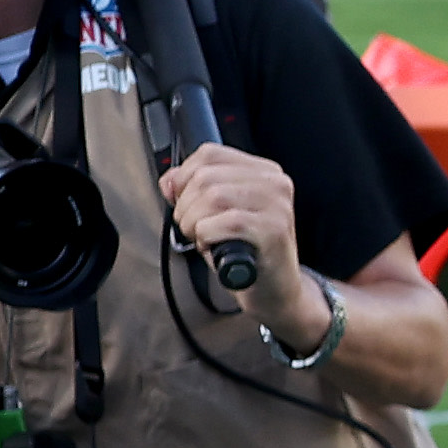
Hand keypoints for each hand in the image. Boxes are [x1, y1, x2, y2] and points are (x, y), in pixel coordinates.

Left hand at [156, 138, 305, 317]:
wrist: (277, 293)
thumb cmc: (247, 255)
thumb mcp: (217, 216)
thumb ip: (194, 192)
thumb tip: (169, 180)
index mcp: (264, 171)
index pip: (210, 154)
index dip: (183, 177)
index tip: (181, 201)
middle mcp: (275, 183)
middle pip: (206, 176)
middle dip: (185, 206)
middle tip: (191, 228)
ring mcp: (277, 206)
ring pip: (213, 197)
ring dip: (194, 223)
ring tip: (202, 238)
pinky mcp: (274, 231)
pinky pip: (224, 223)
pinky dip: (207, 237)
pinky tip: (214, 248)